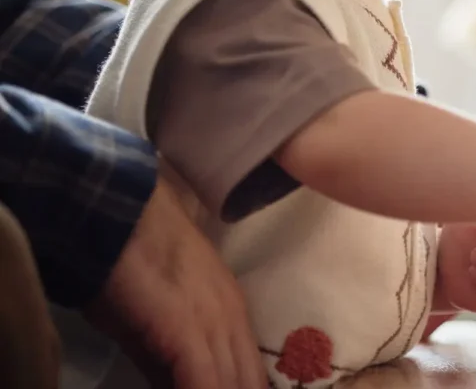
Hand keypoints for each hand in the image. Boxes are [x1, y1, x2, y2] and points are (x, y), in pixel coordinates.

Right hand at [84, 179, 265, 388]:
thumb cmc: (128, 260)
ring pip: (234, 383)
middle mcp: (233, 319)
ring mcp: (216, 322)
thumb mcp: (153, 320)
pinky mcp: (190, 329)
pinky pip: (206, 381)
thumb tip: (177, 383)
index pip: (249, 376)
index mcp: (231, 315)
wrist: (117, 211)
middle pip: (249, 383)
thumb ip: (167, 358)